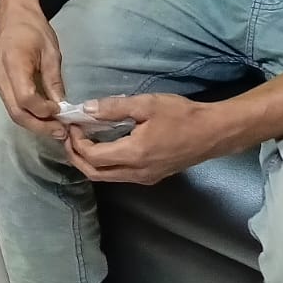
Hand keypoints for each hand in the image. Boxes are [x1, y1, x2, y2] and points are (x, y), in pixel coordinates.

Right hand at [0, 0, 67, 138]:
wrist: (12, 13)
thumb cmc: (33, 27)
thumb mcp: (51, 51)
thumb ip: (54, 80)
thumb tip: (62, 106)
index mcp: (13, 62)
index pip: (25, 98)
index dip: (43, 111)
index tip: (61, 112)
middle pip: (16, 111)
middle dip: (39, 126)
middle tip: (61, 133)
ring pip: (12, 111)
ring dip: (33, 122)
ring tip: (54, 128)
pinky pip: (10, 103)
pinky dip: (27, 113)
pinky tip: (42, 116)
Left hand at [64, 94, 228, 184]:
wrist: (213, 132)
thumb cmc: (181, 115)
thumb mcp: (146, 104)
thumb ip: (113, 108)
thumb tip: (86, 109)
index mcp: (134, 155)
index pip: (92, 157)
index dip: (76, 142)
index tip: (72, 124)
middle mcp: (137, 173)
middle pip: (94, 174)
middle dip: (76, 156)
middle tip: (69, 136)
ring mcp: (145, 178)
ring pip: (107, 177)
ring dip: (89, 162)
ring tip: (81, 139)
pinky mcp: (152, 177)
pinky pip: (120, 175)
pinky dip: (104, 163)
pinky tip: (103, 145)